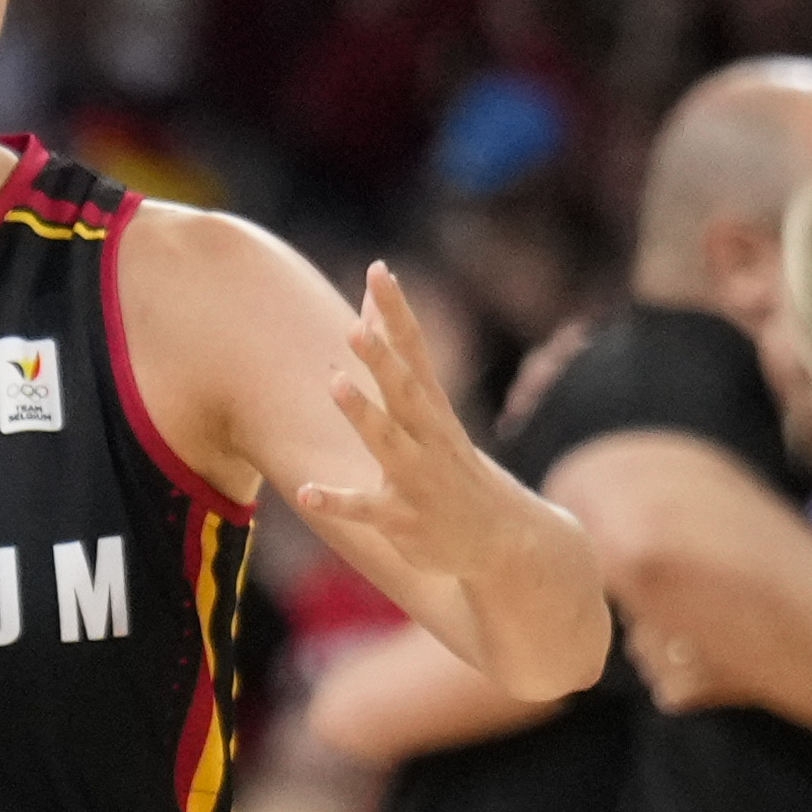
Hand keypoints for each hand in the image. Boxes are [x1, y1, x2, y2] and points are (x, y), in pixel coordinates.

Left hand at [282, 264, 493, 585]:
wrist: (504, 541)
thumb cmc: (453, 468)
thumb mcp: (430, 415)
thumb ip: (396, 364)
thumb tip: (368, 310)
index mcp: (433, 410)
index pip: (415, 350)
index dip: (397, 311)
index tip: (380, 271)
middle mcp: (428, 438)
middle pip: (405, 390)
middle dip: (382, 358)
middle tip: (354, 328)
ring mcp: (417, 479)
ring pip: (388, 443)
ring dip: (363, 414)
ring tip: (335, 384)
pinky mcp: (402, 519)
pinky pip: (366, 510)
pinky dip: (336, 501)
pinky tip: (307, 493)